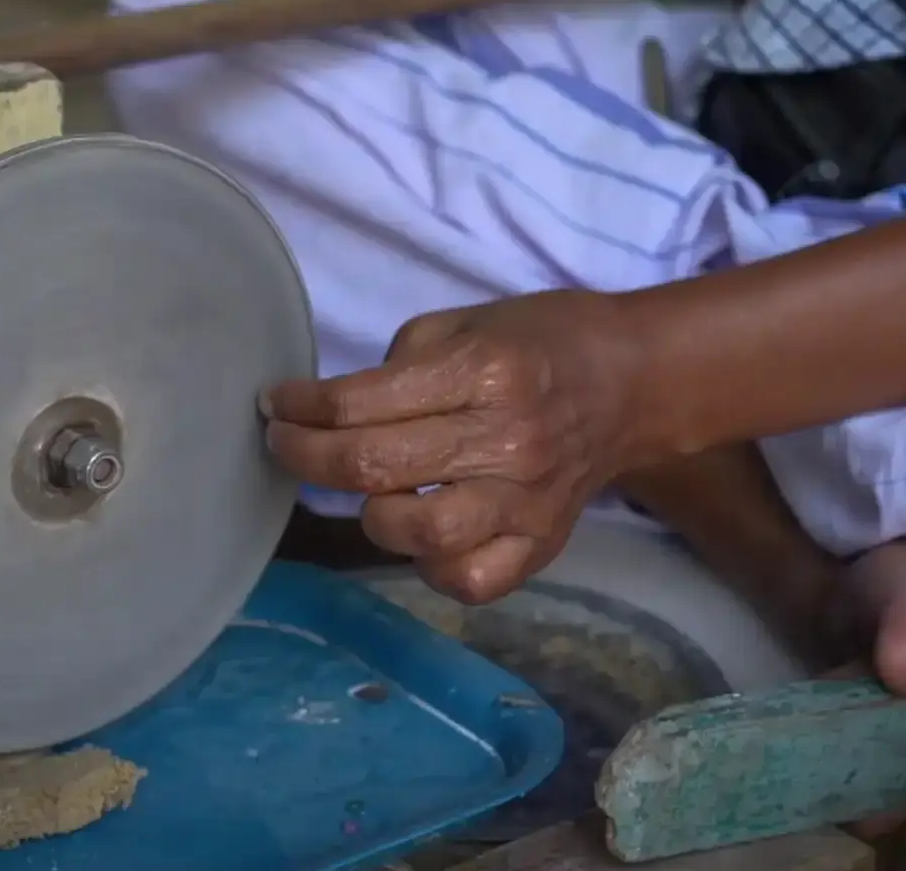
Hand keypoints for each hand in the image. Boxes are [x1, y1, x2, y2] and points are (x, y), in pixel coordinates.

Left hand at [260, 290, 645, 604]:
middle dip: (305, 457)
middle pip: (375, 467)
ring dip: (370, 513)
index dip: (299, 408)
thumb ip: (398, 365)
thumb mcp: (464, 323)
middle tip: (284, 444)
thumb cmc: (537, 342)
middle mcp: (507, 440)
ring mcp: (527, 502)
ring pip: (417, 534)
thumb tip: (331, 412)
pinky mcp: (543, 545)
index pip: (361, 403)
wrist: (632, 383)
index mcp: (484, 372)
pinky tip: (419, 532)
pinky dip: (428, 565)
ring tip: (368, 489)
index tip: (274, 405)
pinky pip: (468, 580)